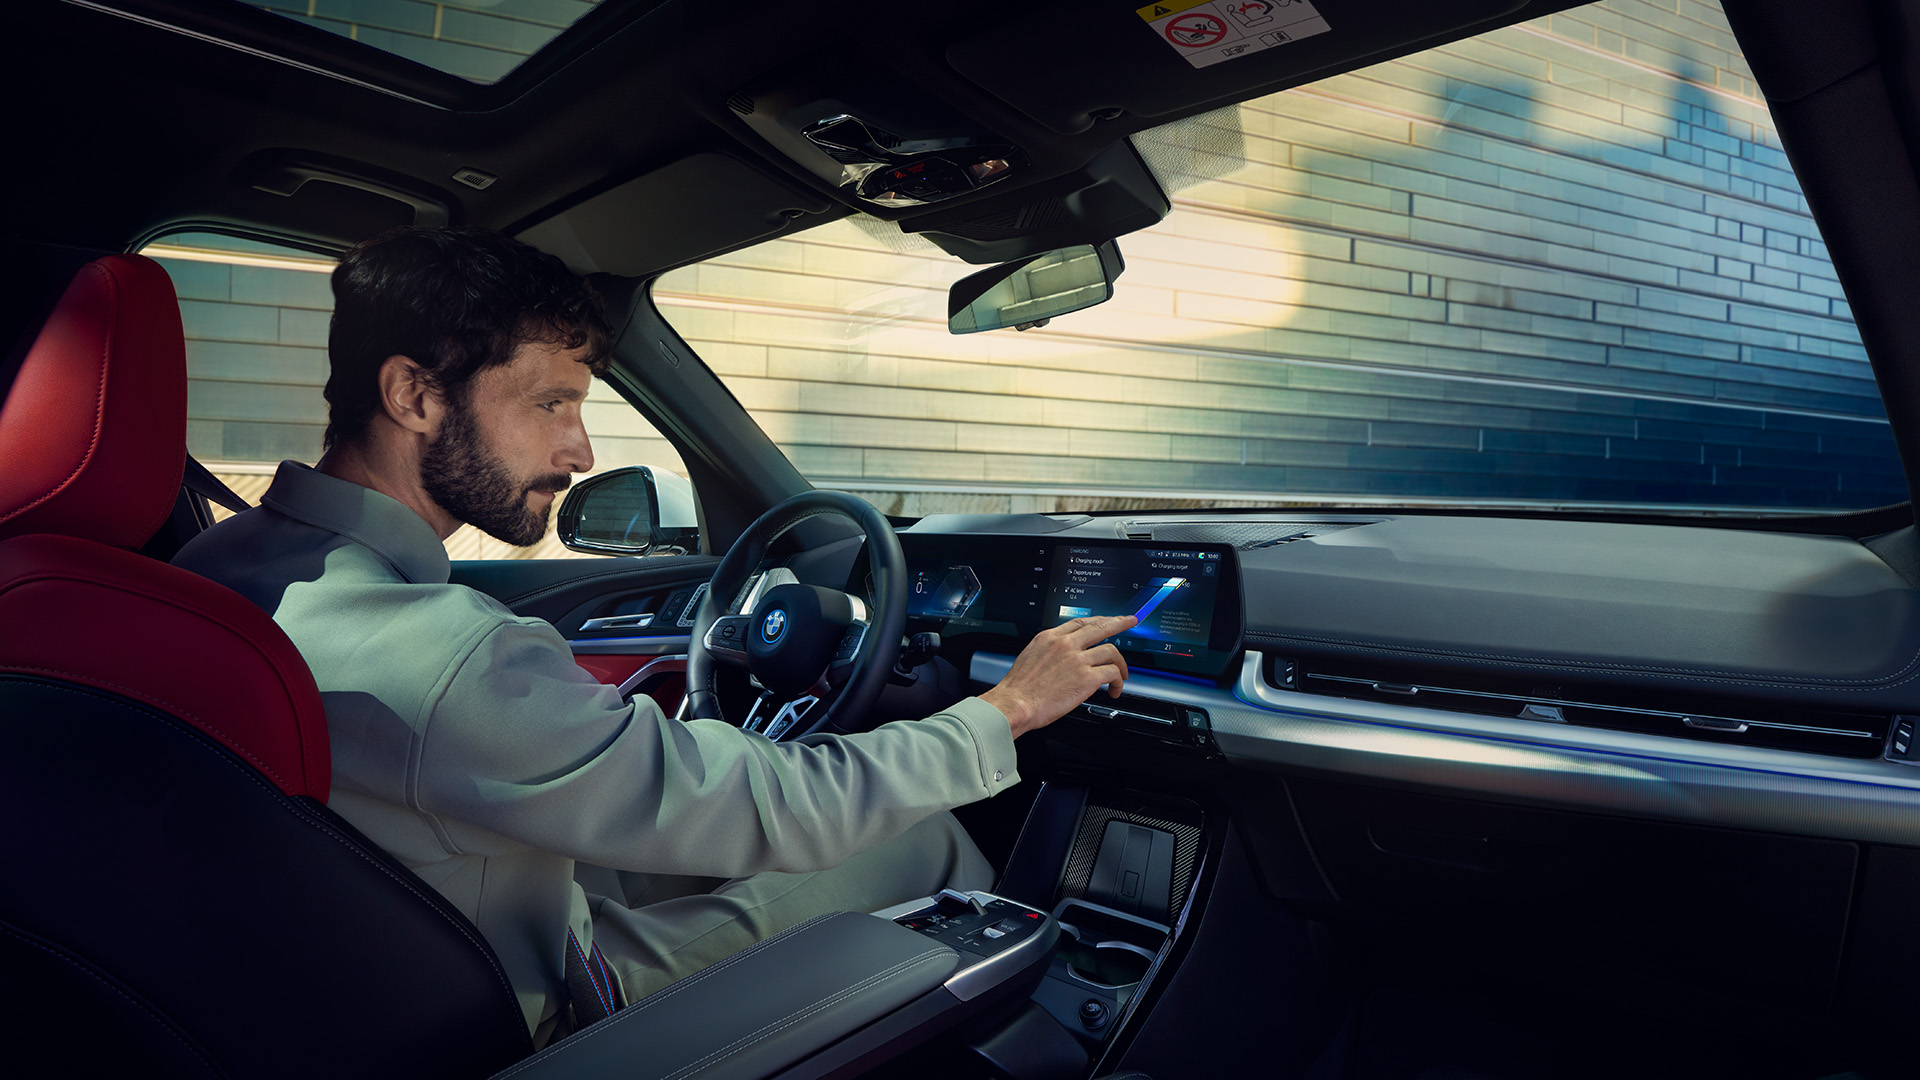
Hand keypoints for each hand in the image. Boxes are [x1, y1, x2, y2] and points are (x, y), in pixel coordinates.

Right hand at [981, 615, 1135, 737]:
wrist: (1014, 704)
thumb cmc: (1019, 689)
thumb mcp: (1031, 657)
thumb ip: (1050, 651)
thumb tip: (1063, 656)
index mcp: (1050, 637)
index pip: (1080, 622)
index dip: (1098, 620)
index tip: (1107, 620)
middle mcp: (1065, 644)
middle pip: (1100, 626)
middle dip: (1120, 622)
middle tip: (1130, 621)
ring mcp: (1077, 660)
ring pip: (1111, 651)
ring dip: (1120, 665)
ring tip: (1121, 676)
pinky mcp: (1087, 678)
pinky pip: (1112, 673)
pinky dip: (1118, 682)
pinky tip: (1114, 690)